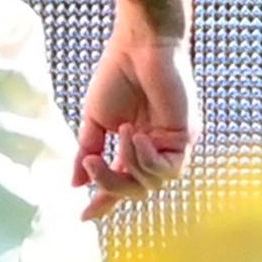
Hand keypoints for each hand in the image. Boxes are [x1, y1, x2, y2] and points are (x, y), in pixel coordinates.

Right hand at [71, 22, 193, 218]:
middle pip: (137, 190)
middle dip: (111, 184)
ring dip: (129, 166)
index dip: (104, 201)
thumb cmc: (118, 75)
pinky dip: (148, 159)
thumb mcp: (96, 120)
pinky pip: (169, 169)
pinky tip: (137, 137)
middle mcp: (155, 150)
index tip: (83, 216)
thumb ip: (87, 152)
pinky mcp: (186, 137)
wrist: (138, 46)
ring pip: (153, 185)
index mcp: (135, 146)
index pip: (122, 182)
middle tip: (92, 163)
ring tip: (121, 134)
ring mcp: (172, 145)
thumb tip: (75, 184)